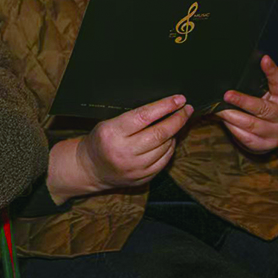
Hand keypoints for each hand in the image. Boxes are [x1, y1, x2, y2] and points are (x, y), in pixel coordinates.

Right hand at [73, 94, 192, 191]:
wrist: (91, 169)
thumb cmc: (101, 140)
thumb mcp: (108, 123)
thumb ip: (133, 118)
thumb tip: (164, 108)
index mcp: (112, 132)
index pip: (144, 116)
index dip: (165, 106)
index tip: (179, 99)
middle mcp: (124, 151)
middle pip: (160, 133)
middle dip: (178, 119)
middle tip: (186, 110)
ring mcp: (134, 167)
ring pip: (165, 147)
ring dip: (174, 134)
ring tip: (176, 124)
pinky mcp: (142, 178)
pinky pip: (164, 162)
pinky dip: (170, 149)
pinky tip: (170, 140)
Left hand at [216, 55, 277, 153]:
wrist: (273, 133)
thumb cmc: (266, 106)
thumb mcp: (267, 94)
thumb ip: (257, 84)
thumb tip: (232, 72)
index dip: (273, 71)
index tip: (264, 59)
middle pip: (263, 108)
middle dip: (243, 101)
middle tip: (227, 95)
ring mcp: (275, 131)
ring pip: (250, 124)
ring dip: (231, 116)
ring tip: (219, 109)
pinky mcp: (264, 144)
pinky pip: (244, 136)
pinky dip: (231, 127)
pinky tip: (224, 120)